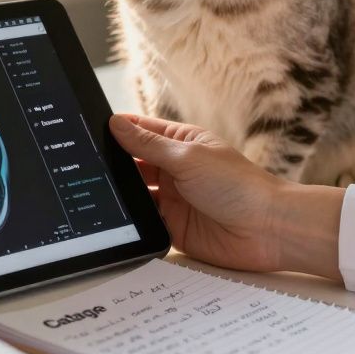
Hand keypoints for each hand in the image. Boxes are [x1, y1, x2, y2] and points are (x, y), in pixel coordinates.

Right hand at [110, 114, 343, 278]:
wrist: (268, 230)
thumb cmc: (240, 186)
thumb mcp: (188, 158)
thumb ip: (149, 145)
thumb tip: (116, 124)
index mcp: (182, 143)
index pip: (142, 131)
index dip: (118, 130)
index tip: (89, 129)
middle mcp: (176, 169)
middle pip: (134, 163)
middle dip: (114, 163)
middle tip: (85, 164)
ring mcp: (174, 199)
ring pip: (136, 192)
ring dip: (121, 192)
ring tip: (95, 189)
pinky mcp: (174, 227)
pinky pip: (145, 221)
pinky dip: (132, 219)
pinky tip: (116, 217)